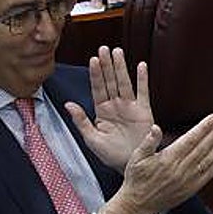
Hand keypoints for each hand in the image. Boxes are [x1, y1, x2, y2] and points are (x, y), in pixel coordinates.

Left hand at [64, 46, 153, 171]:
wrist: (133, 165)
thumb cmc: (112, 155)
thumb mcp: (92, 139)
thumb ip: (81, 121)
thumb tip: (68, 104)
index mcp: (102, 112)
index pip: (97, 89)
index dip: (95, 74)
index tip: (93, 60)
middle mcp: (116, 106)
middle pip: (110, 81)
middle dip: (107, 65)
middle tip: (104, 48)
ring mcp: (130, 107)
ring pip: (124, 82)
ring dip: (121, 67)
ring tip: (117, 52)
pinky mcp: (144, 111)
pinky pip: (143, 92)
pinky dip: (142, 79)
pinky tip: (140, 66)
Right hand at [99, 115, 212, 213]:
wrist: (137, 205)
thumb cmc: (136, 179)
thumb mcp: (136, 157)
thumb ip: (148, 142)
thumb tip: (156, 128)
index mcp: (168, 159)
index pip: (190, 139)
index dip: (203, 127)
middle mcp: (180, 169)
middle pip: (203, 147)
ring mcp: (187, 180)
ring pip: (208, 159)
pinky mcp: (191, 189)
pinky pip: (207, 174)